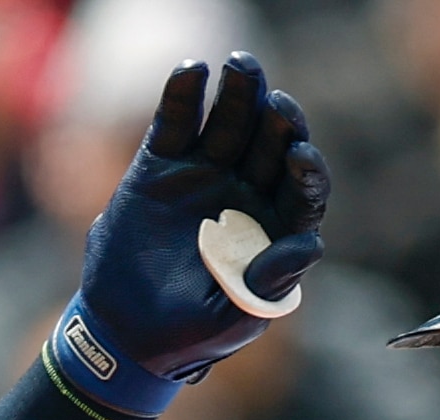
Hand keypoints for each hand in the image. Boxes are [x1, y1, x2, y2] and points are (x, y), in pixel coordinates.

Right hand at [67, 55, 328, 407]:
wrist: (128, 333)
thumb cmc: (192, 332)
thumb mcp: (237, 315)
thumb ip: (271, 282)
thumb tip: (312, 244)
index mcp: (276, 228)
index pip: (302, 190)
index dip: (306, 171)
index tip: (301, 155)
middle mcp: (246, 193)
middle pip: (271, 145)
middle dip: (278, 121)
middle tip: (276, 102)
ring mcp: (206, 174)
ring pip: (231, 123)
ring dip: (240, 93)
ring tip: (241, 66)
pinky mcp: (163, 166)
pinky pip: (177, 122)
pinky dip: (184, 94)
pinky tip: (192, 70)